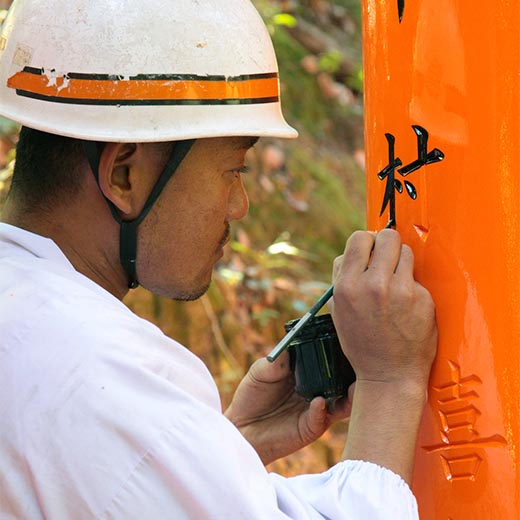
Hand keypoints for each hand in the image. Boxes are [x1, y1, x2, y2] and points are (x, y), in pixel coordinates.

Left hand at [225, 351, 351, 465]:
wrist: (241, 428)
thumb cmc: (252, 396)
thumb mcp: (260, 371)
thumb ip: (277, 361)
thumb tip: (290, 346)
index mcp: (308, 371)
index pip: (329, 358)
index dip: (339, 349)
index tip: (347, 339)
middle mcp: (318, 388)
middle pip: (344, 379)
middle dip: (353, 371)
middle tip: (359, 361)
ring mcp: (318, 408)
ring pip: (343, 401)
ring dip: (350, 394)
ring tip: (353, 385)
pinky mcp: (311, 427)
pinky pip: (322, 417)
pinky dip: (322, 408)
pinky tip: (319, 401)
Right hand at [330, 229, 437, 483]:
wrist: (389, 374)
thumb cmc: (361, 342)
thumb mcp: (338, 310)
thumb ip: (341, 278)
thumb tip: (350, 253)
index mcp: (348, 285)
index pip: (359, 238)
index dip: (365, 242)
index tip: (369, 250)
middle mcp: (374, 284)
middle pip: (386, 237)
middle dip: (386, 243)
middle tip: (386, 257)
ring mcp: (401, 290)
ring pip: (405, 251)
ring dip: (400, 261)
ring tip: (396, 280)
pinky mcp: (421, 298)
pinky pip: (416, 276)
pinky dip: (412, 284)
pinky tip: (406, 303)